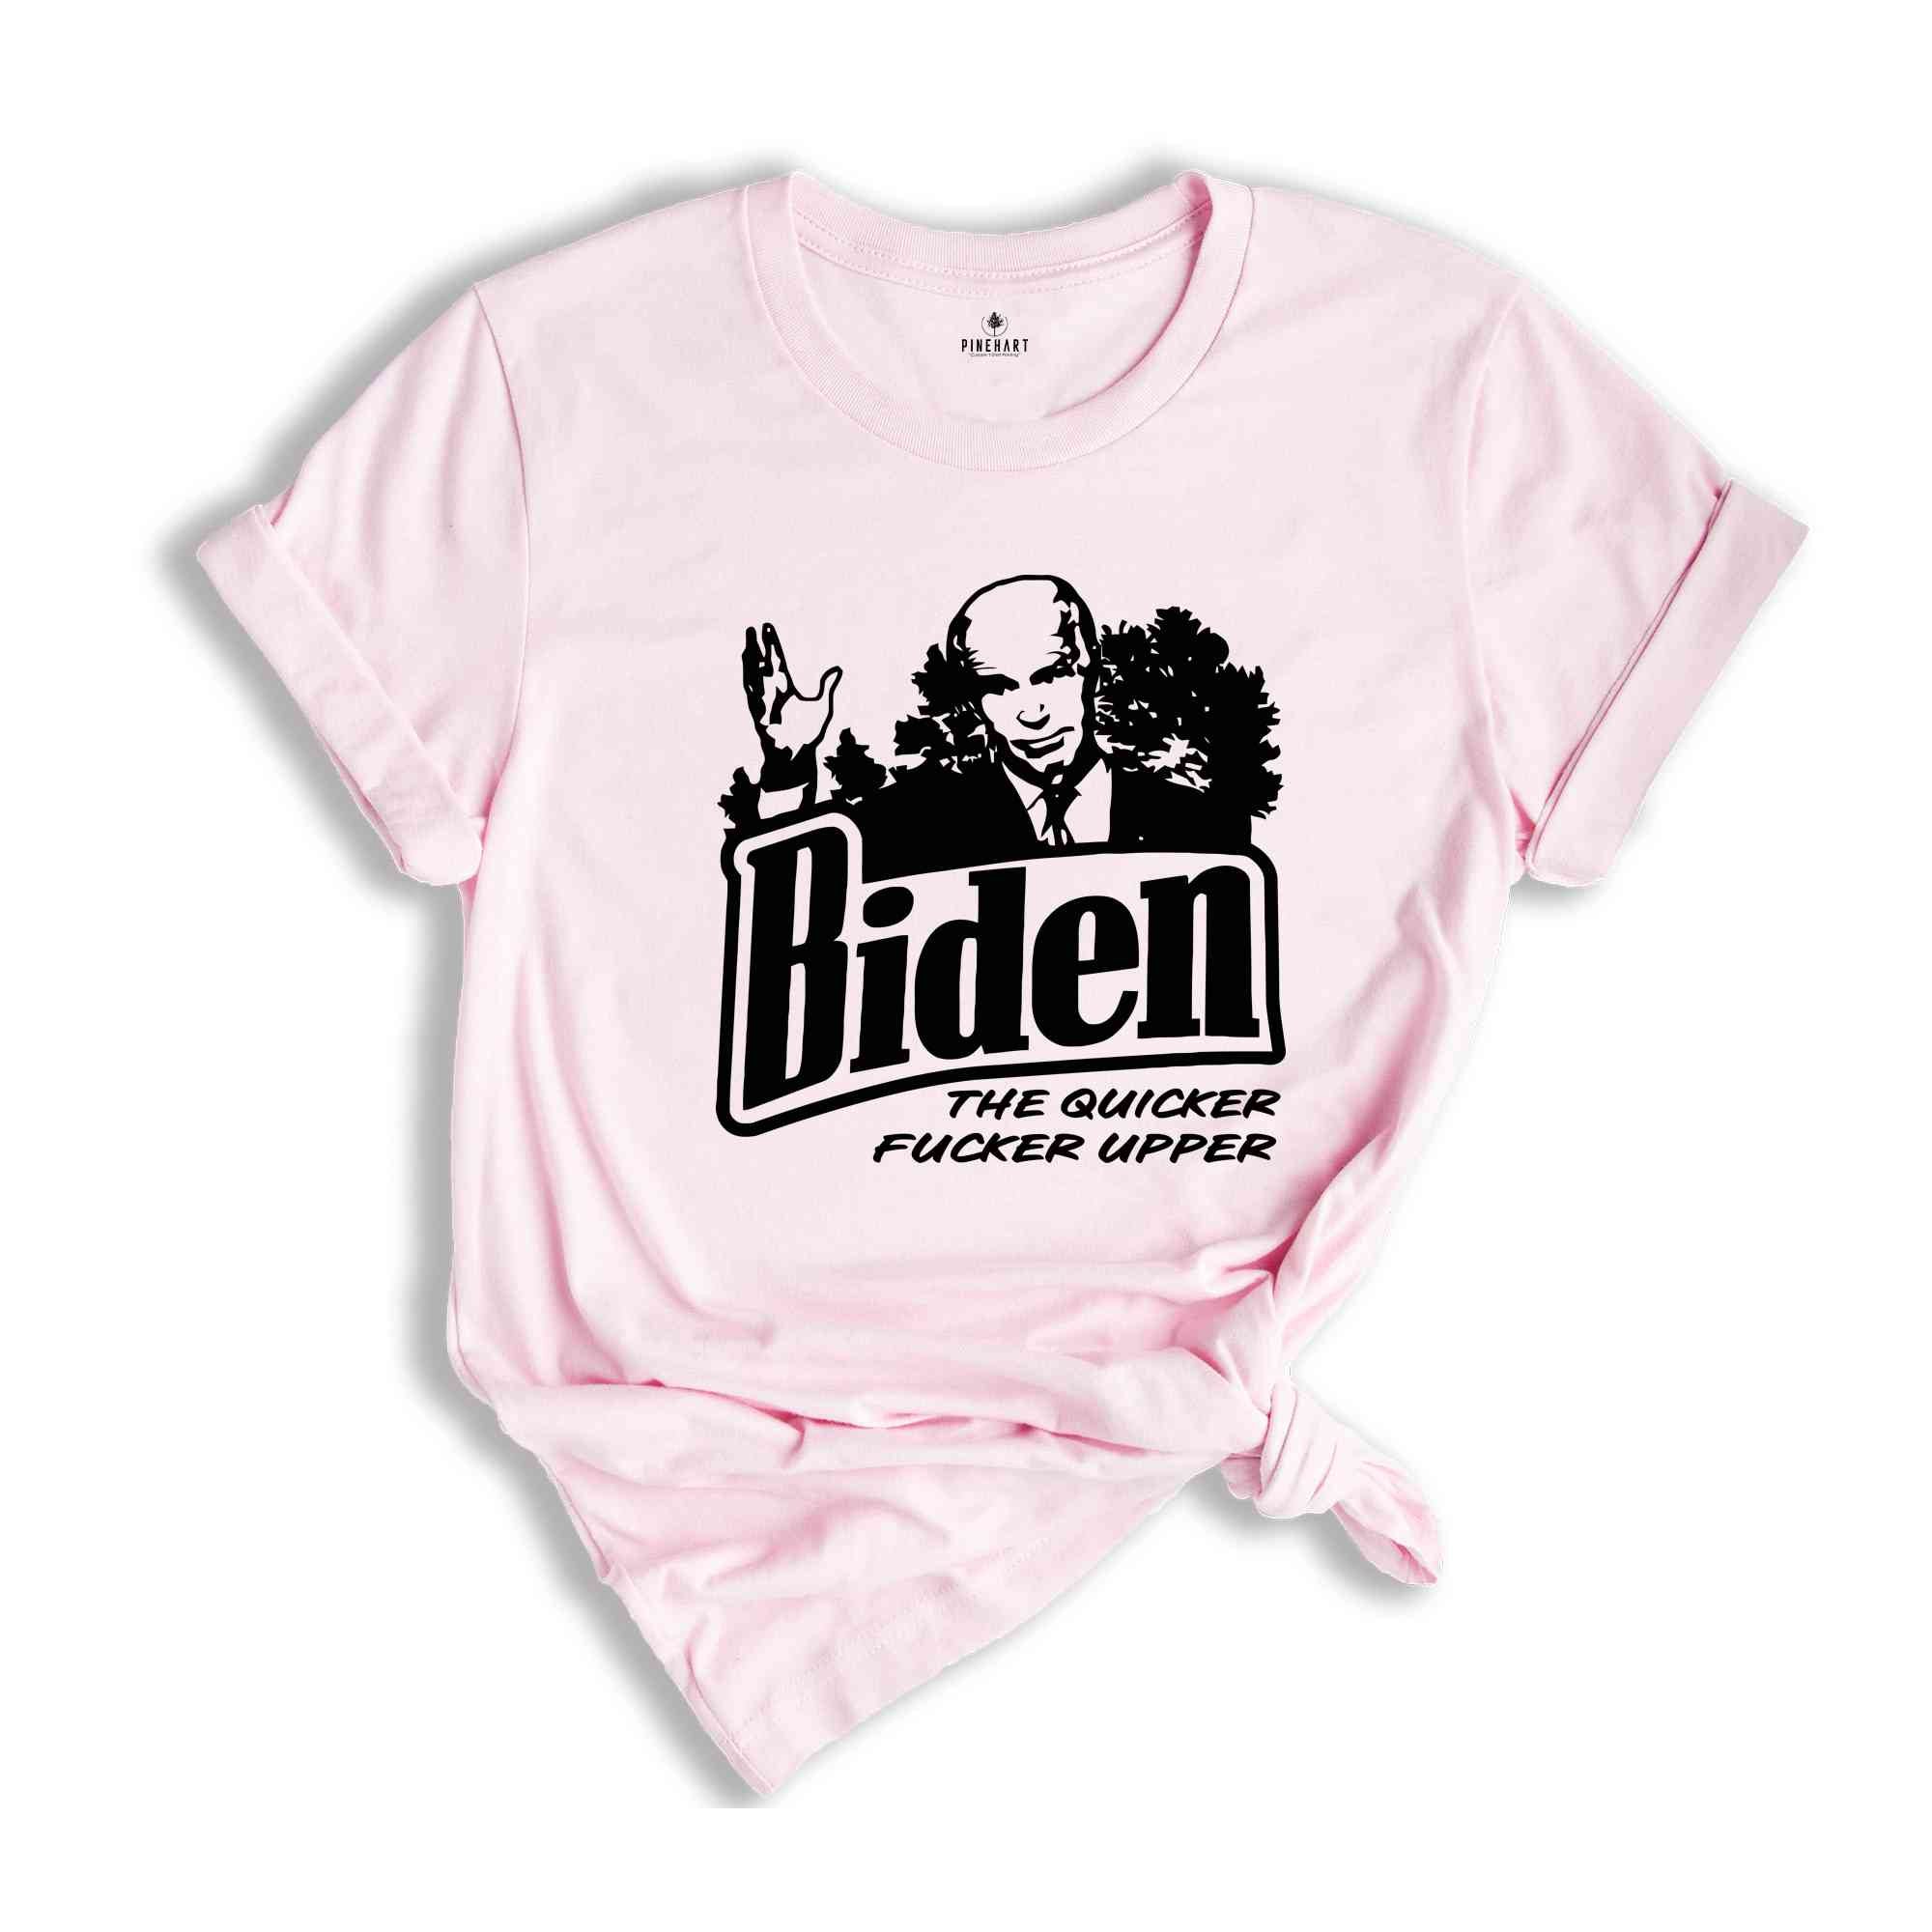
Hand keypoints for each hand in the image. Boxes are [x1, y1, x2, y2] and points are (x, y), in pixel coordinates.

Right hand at [741, 621, 840, 789]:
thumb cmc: (809, 735)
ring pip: (754, 680)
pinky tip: (748, 680)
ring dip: (749, 664)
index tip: (767, 625)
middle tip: (751, 627)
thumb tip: (838, 668)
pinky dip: (750, 688)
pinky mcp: (759, 720)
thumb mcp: (823, 707)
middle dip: (757, 648)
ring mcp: (764, 706)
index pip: (778, 660)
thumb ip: (828, 687)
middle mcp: (772, 694)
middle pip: (762, 665)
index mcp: (785, 688)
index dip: (773, 644)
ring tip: (746, 646)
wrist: (800, 759)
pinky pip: (753, 701)